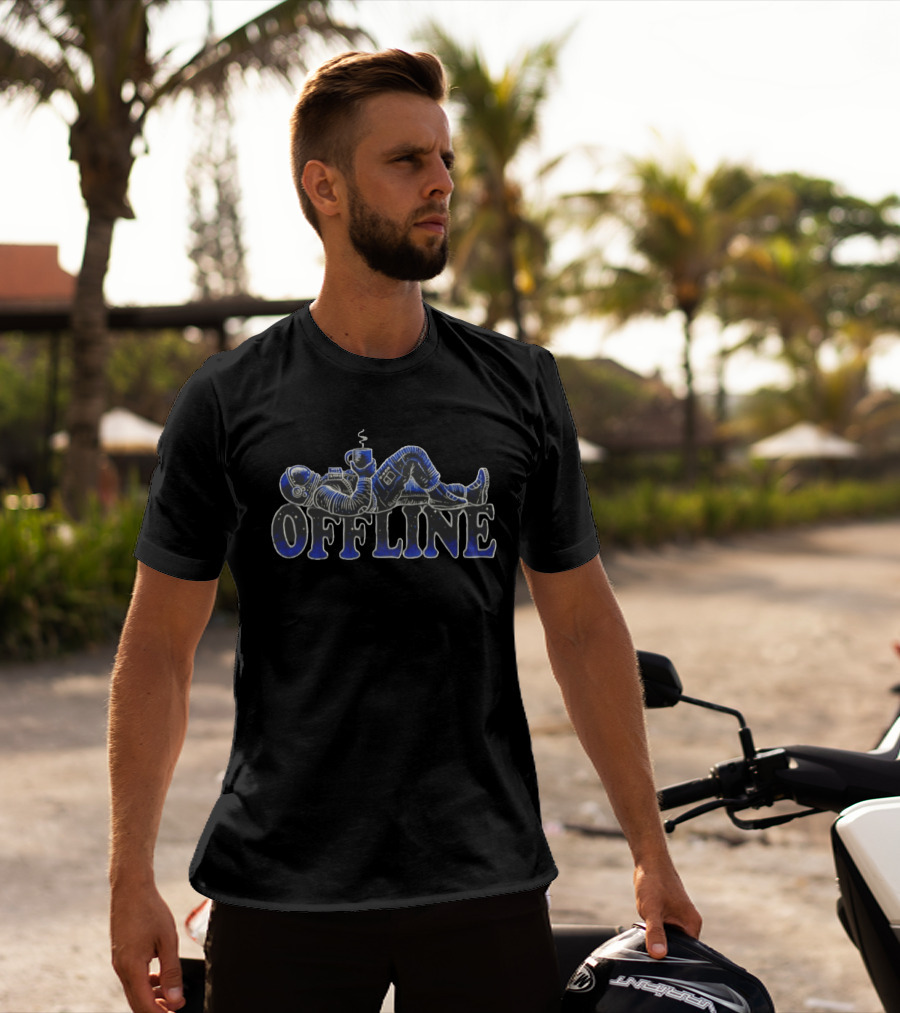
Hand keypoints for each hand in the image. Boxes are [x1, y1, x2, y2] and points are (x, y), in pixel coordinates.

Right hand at [111, 883, 185, 1011]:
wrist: (130, 888)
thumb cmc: (150, 910)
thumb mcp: (167, 940)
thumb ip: (171, 972)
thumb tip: (175, 999)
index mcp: (131, 968)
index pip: (144, 1005)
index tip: (177, 1012)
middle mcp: (121, 969)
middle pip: (137, 1002)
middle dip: (156, 1009)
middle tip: (176, 1008)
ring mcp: (118, 962)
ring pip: (134, 991)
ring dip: (152, 997)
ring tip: (172, 994)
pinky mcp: (121, 955)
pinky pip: (132, 978)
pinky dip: (146, 983)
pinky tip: (160, 977)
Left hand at [634, 859, 701, 959]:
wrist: (649, 862)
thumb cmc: (653, 882)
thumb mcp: (651, 910)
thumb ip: (655, 932)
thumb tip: (659, 955)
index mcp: (692, 924)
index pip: (688, 954)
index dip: (673, 960)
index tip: (659, 963)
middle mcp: (689, 923)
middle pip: (679, 948)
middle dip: (664, 950)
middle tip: (649, 950)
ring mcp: (681, 919)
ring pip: (670, 940)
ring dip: (659, 939)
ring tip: (648, 934)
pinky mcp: (672, 915)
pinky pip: (665, 931)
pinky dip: (656, 932)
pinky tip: (647, 927)